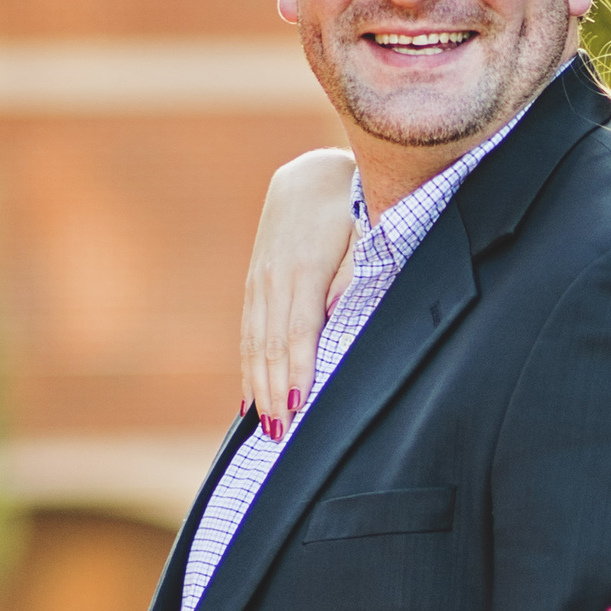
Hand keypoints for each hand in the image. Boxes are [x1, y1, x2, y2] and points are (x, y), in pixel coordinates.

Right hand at [241, 148, 355, 434]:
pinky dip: (248, 369)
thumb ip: (353, 276)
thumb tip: (341, 320)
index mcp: (303, 268)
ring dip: (258, 388)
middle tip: (280, 437)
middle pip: (270, 346)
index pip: (298, 332)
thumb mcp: (363, 232)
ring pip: (254, 343)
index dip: (297, 371)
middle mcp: (273, 276)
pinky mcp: (254, 283)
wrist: (312, 174)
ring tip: (264, 428)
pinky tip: (248, 400)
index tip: (299, 407)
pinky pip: (247, 332)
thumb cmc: (352, 205)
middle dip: (274, 393)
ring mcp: (259, 280)